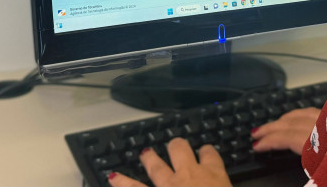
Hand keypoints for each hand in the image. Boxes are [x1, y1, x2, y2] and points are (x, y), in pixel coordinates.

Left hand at [108, 138, 230, 186]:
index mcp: (214, 175)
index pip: (210, 155)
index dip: (207, 151)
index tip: (206, 151)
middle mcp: (189, 174)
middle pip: (181, 151)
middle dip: (177, 146)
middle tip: (175, 145)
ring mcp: (168, 184)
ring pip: (157, 165)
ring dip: (150, 158)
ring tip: (146, 153)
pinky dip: (121, 182)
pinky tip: (113, 177)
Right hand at [251, 107, 320, 154]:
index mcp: (320, 145)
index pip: (288, 138)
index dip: (269, 141)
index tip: (256, 145)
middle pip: (294, 123)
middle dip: (272, 127)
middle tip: (257, 133)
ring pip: (306, 113)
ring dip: (287, 118)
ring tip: (276, 124)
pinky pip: (322, 111)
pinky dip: (306, 113)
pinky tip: (305, 117)